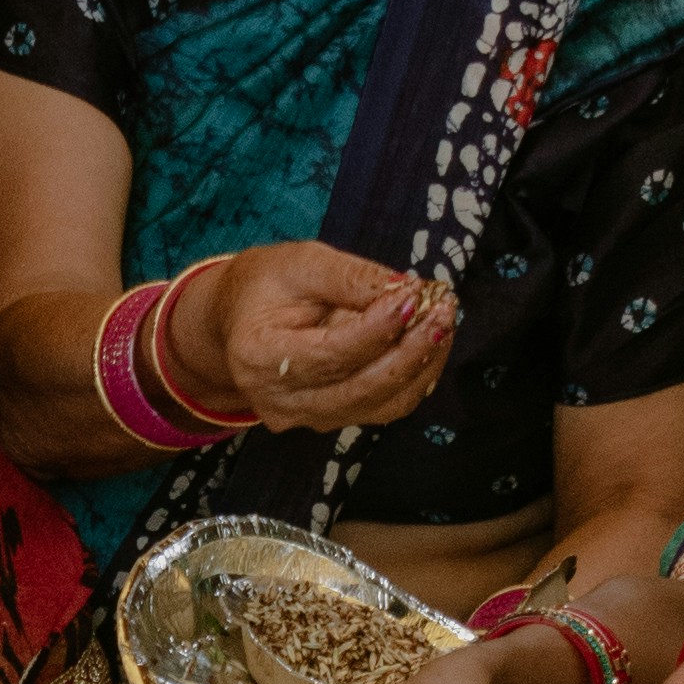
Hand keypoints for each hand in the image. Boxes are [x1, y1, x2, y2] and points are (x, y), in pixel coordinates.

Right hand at [162, 238, 457, 436]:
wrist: (239, 319)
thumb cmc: (265, 285)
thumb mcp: (301, 262)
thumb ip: (351, 278)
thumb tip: (407, 290)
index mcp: (259, 357)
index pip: (331, 354)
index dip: (378, 328)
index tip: (414, 295)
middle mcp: (279, 402)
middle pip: (361, 388)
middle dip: (412, 349)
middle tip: (443, 309)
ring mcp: (306, 418)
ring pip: (381, 404)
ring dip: (421, 363)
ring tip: (442, 320)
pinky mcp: (331, 420)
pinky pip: (385, 407)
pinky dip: (414, 376)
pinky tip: (429, 341)